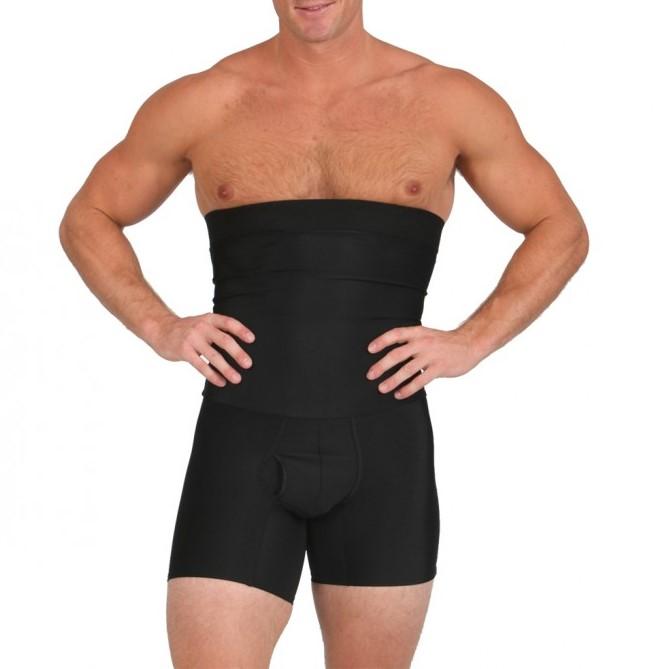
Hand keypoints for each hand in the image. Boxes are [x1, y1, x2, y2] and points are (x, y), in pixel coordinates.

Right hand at [149, 313, 254, 386]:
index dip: (241, 330)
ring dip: (226, 368)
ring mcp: (192, 339)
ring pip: (213, 356)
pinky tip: (220, 382)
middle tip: (248, 364)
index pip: (228, 322)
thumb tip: (239, 349)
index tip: (252, 340)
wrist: (160, 329)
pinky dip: (212, 375)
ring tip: (237, 379)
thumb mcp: (202, 323)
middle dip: (237, 353)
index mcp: (209, 319)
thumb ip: (217, 331)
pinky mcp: (184, 351)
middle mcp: (202, 327)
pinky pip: (201, 365)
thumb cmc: (187, 330)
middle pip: (224, 340)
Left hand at [365, 325, 480, 398]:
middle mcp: (423, 343)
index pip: (396, 334)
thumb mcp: (426, 334)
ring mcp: (431, 356)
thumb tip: (391, 353)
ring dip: (393, 380)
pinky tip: (399, 394)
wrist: (470, 344)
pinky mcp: (439, 368)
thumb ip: (411, 341)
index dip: (382, 341)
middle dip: (382, 366)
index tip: (370, 350)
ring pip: (407, 370)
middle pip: (397, 355)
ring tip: (382, 388)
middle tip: (370, 375)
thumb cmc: (444, 341)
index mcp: (418, 333)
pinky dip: (408, 389)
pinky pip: (420, 380)